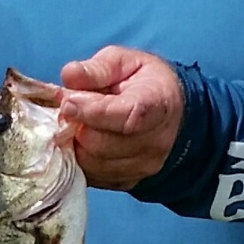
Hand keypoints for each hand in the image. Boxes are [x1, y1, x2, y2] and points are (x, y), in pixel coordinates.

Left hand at [59, 46, 183, 189]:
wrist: (175, 113)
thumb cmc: (145, 82)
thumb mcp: (124, 61)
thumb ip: (97, 68)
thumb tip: (69, 76)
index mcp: (157, 106)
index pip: (126, 117)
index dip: (92, 112)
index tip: (68, 103)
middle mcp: (155, 142)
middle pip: (100, 144)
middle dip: (77, 125)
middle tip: (71, 108)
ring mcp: (143, 167)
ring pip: (90, 163)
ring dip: (75, 144)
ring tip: (79, 123)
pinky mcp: (128, 182)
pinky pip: (92, 177)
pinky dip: (80, 160)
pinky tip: (84, 141)